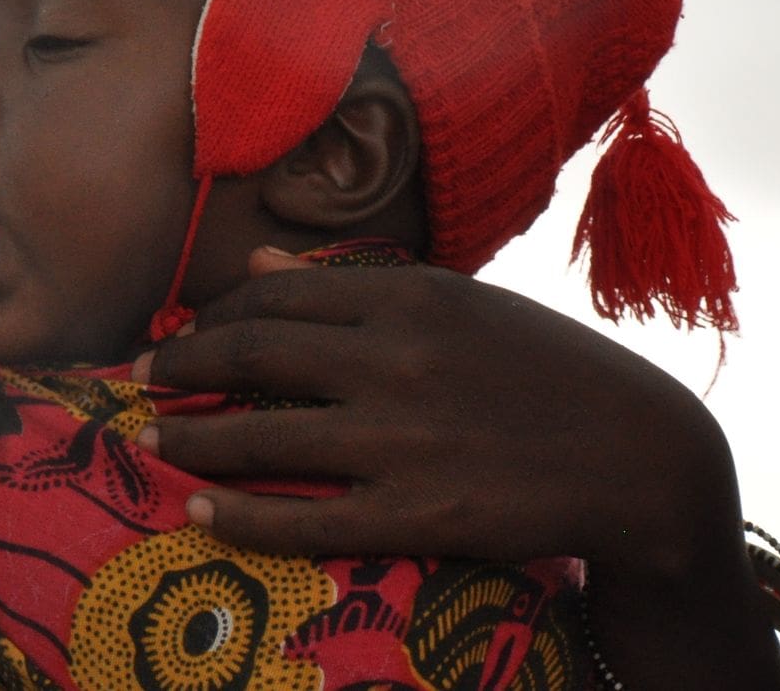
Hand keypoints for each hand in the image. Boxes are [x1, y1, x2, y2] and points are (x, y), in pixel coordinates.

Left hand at [132, 246, 733, 569]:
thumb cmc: (546, 369)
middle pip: (249, 353)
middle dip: (178, 367)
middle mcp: (392, 358)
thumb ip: (355, 282)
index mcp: (406, 294)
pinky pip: (303, 517)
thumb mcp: (459, 303)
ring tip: (152, 445)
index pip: (273, 294)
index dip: (211, 315)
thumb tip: (258, 262)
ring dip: (190, 440)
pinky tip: (202, 514)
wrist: (642, 458)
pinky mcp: (416, 513)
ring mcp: (401, 438)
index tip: (178, 330)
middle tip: (137, 379)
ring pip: (260, 434)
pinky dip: (241, 515)